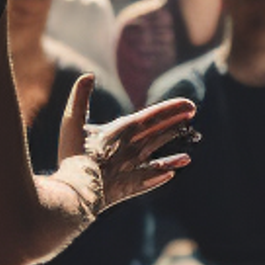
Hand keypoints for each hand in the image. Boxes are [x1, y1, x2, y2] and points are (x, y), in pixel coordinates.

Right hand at [57, 73, 196, 209]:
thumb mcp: (71, 121)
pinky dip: (160, 175)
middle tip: (192, 113)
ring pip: (158, 157)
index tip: (189, 104)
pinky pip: (149, 179)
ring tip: (189, 155)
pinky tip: (170, 175)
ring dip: (173, 154)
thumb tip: (88, 74)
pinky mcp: (129, 186)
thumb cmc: (73, 154)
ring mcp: (134, 168)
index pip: (153, 116)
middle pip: (159, 132)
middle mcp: (134, 147)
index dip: (171, 109)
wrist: (78, 189)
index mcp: (123, 130)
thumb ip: (80, 97)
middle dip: (176, 122)